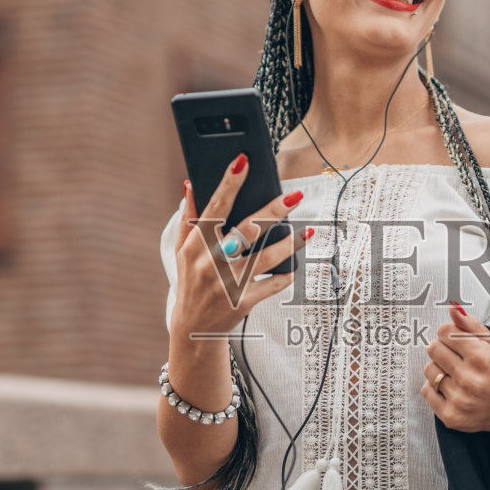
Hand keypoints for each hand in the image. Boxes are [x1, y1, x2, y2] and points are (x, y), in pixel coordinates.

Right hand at [169, 154, 312, 338]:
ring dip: (290, 245)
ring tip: (307, 232)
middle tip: (294, 196)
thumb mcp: (182, 250)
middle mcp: (211, 263)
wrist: (194, 328)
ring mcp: (228, 284)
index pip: (214, 208)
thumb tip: (191, 184)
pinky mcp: (244, 303)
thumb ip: (188, 217)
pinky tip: (295, 264)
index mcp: (196, 245)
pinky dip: (285, 274)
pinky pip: (272, 285)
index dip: (228, 184)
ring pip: (266, 259)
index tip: (243, 161)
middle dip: (272, 212)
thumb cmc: (190, 280)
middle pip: (247, 231)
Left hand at [420, 300, 489, 433]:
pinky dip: (435, 388)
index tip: (455, 340)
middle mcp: (470, 380)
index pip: (445, 331)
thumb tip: (453, 308)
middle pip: (433, 348)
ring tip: (454, 374)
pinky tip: (451, 388)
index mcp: (482, 358)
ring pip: (428, 369)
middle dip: (442, 349)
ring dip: (438, 369)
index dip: (448, 333)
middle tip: (455, 358)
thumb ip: (471, 325)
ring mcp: (459, 400)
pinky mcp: (450, 415)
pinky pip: (426, 390)